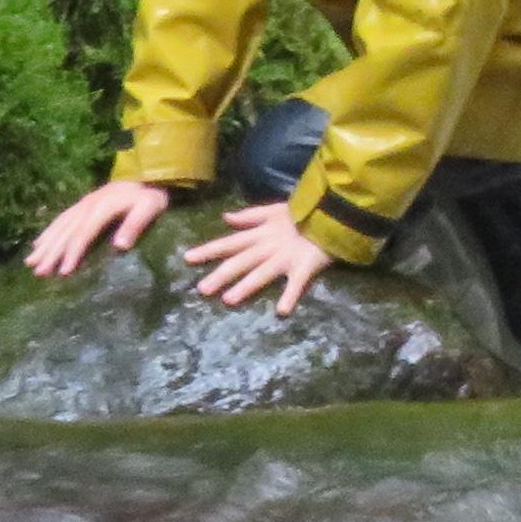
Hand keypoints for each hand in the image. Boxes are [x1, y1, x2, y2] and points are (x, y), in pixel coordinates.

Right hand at [29, 177, 171, 276]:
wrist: (148, 171)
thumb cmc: (151, 193)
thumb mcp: (150, 207)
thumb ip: (135, 224)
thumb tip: (119, 246)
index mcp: (102, 208)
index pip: (83, 233)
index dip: (72, 252)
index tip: (63, 272)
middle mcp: (88, 205)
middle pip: (66, 231)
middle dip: (51, 252)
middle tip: (38, 272)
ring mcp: (83, 203)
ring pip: (59, 225)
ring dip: (45, 244)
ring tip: (30, 262)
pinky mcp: (83, 203)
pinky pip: (61, 218)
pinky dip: (48, 231)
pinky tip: (38, 243)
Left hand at [178, 198, 331, 311]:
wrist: (333, 212)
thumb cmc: (303, 212)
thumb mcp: (273, 210)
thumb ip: (249, 216)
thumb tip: (225, 217)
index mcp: (260, 234)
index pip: (229, 242)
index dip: (209, 250)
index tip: (187, 259)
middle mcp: (268, 247)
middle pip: (241, 262)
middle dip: (221, 275)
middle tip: (202, 290)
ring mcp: (286, 258)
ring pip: (262, 273)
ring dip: (246, 287)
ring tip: (229, 300)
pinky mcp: (305, 267)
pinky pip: (296, 284)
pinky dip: (290, 296)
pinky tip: (281, 312)